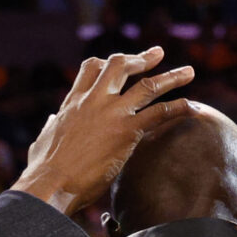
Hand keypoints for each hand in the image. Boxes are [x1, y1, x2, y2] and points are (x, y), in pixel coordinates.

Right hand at [11, 49, 197, 214]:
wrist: (50, 183)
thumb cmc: (43, 169)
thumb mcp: (44, 140)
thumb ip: (52, 126)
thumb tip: (53, 121)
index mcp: (73, 103)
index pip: (91, 69)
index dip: (106, 63)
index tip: (120, 63)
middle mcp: (94, 101)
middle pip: (119, 66)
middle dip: (140, 58)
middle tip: (157, 54)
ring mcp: (112, 114)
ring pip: (147, 86)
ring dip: (171, 77)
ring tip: (189, 72)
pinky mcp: (126, 131)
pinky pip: (160, 114)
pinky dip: (179, 108)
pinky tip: (194, 108)